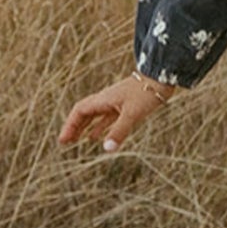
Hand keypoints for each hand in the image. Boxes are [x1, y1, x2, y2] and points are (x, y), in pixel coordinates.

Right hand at [59, 73, 177, 152]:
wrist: (162, 78)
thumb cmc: (146, 92)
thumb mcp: (132, 114)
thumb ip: (119, 131)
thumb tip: (107, 149)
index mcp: (103, 100)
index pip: (79, 111)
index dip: (70, 125)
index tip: (63, 140)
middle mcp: (106, 100)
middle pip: (84, 113)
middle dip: (73, 127)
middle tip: (66, 142)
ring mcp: (116, 102)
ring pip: (95, 116)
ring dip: (85, 127)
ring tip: (77, 141)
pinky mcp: (126, 105)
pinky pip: (108, 117)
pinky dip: (100, 127)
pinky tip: (99, 137)